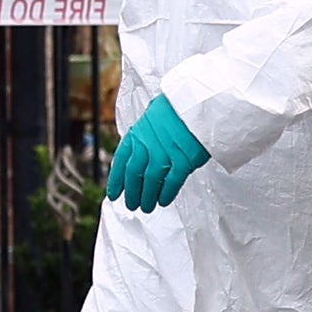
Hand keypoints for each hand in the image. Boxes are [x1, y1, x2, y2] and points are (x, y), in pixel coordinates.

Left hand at [102, 98, 208, 212]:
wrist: (197, 103)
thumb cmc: (176, 108)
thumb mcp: (152, 116)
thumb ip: (143, 134)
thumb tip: (138, 145)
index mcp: (137, 134)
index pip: (121, 161)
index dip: (116, 180)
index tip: (114, 194)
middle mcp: (148, 146)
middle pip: (134, 175)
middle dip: (132, 192)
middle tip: (132, 205)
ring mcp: (165, 154)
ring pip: (151, 182)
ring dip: (147, 197)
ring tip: (147, 208)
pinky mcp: (183, 161)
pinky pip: (172, 182)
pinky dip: (166, 193)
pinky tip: (163, 201)